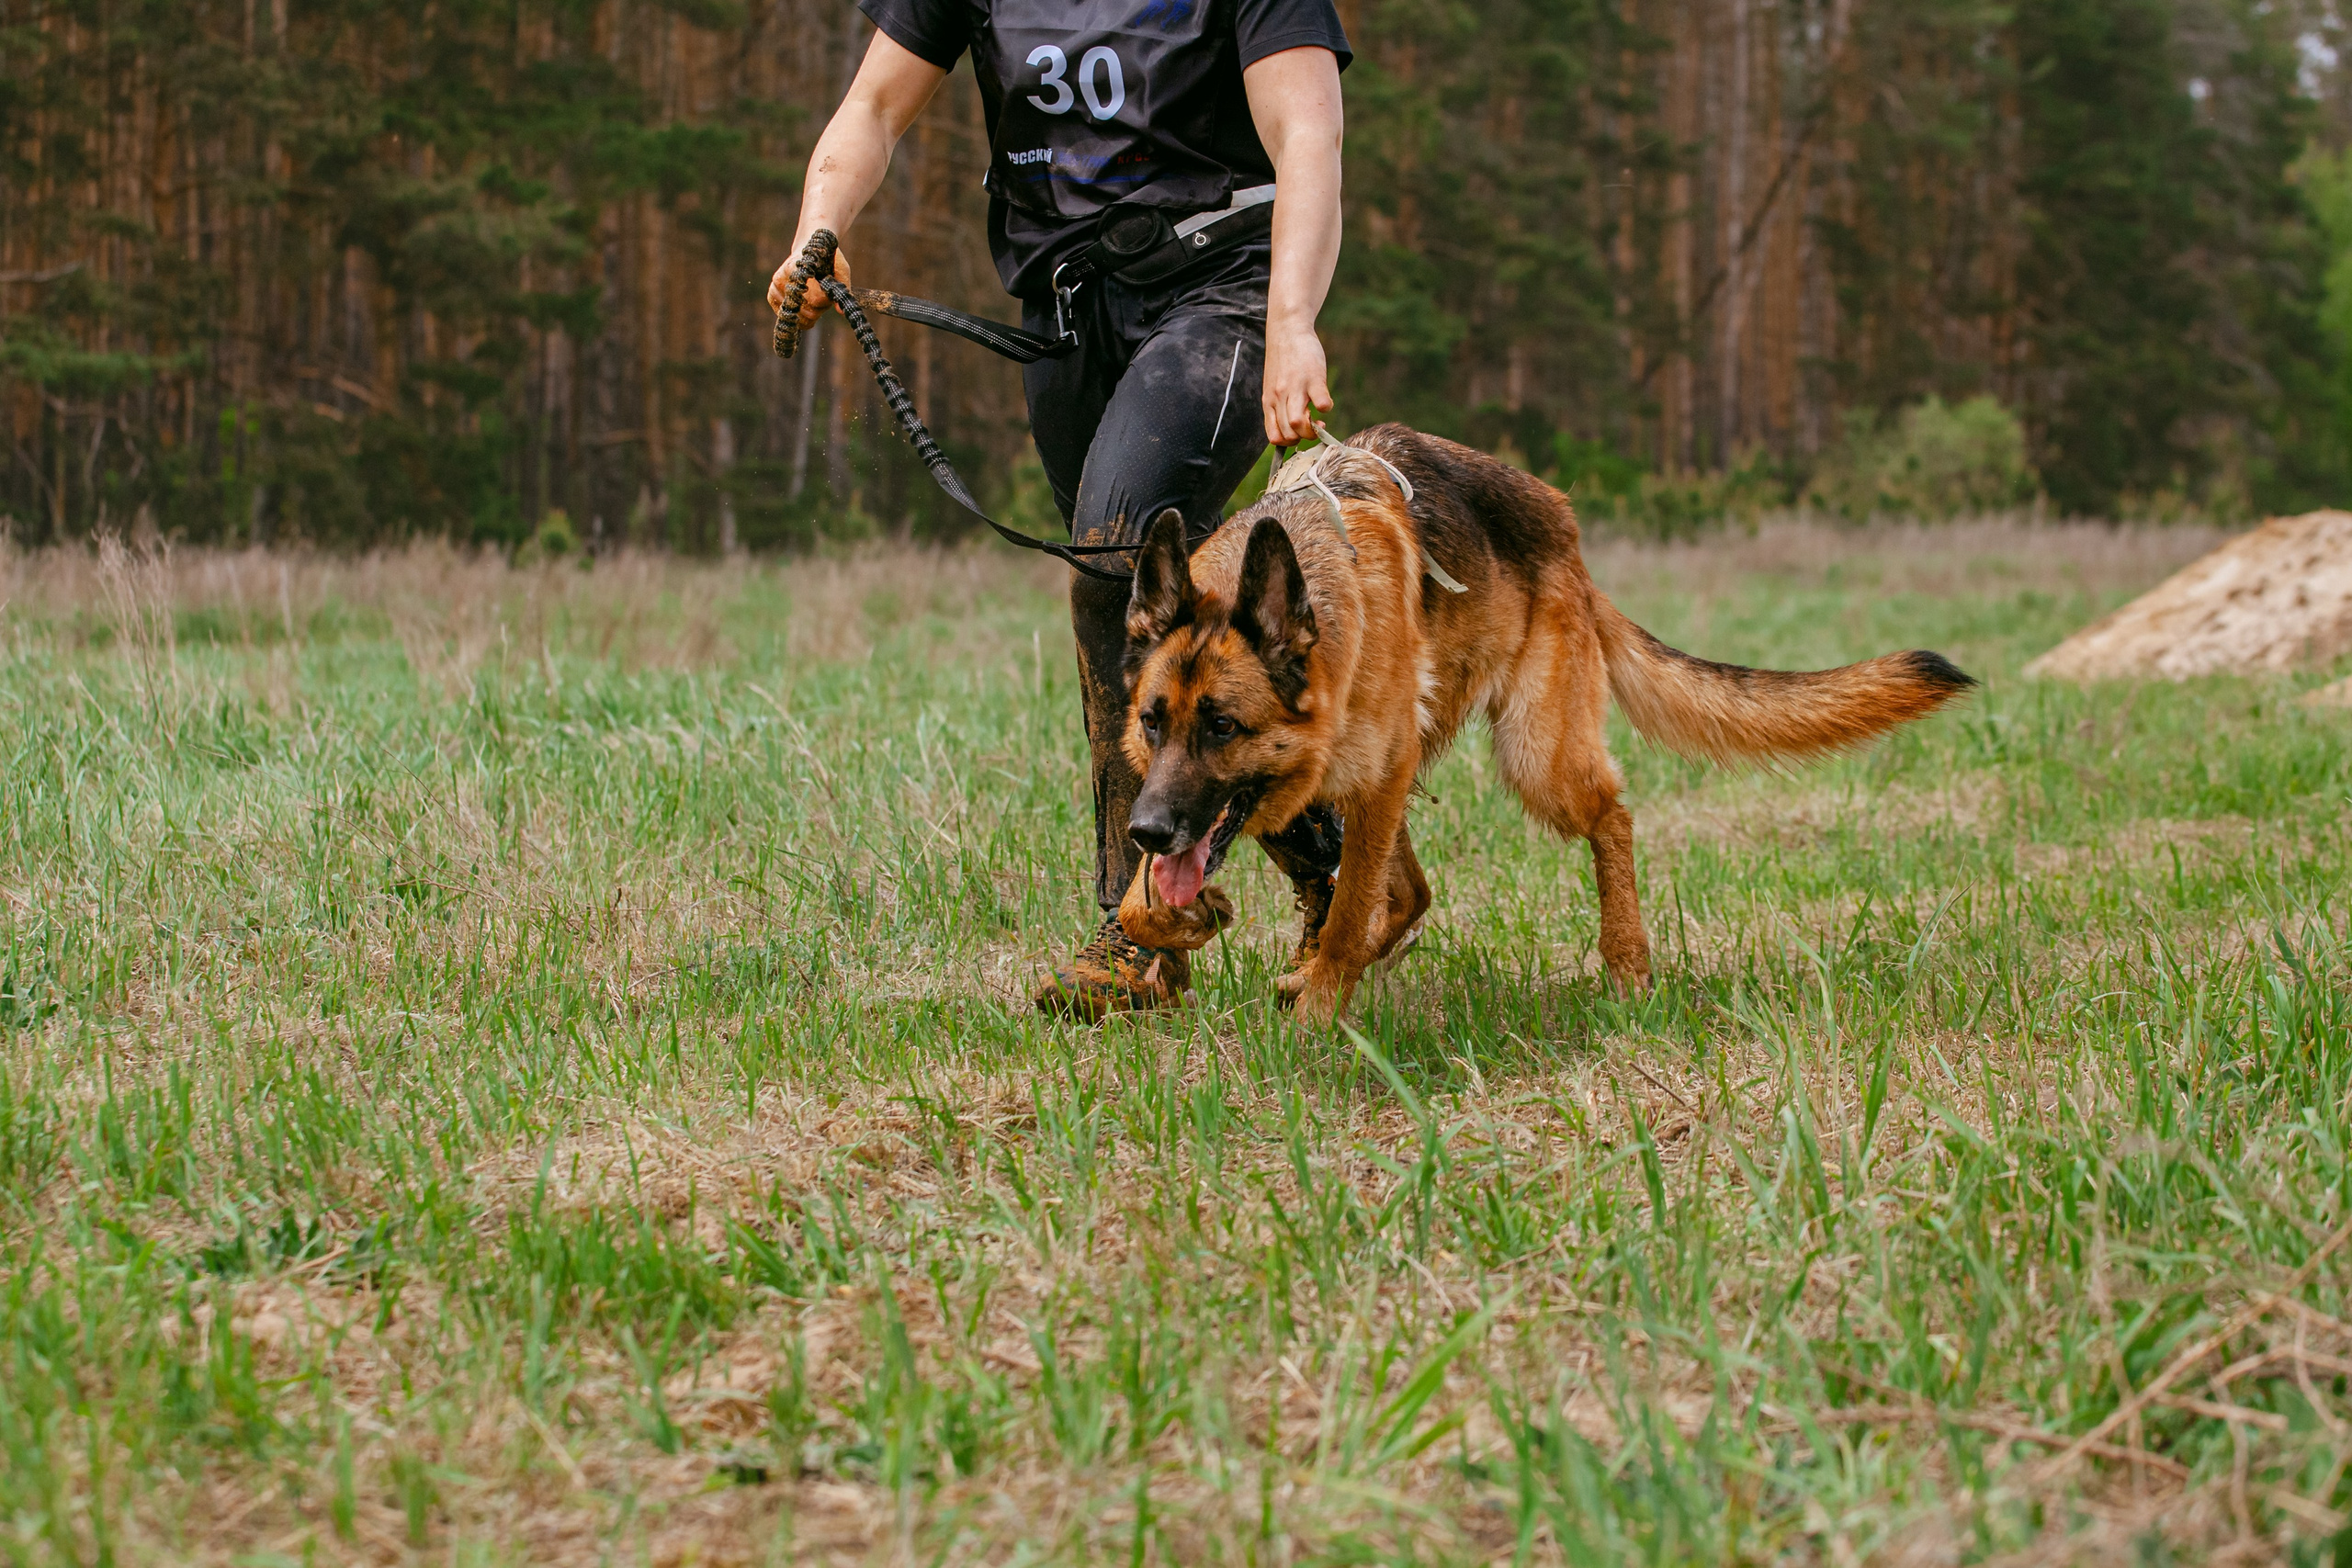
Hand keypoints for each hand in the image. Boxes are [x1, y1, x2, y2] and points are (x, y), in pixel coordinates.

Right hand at [767, 244, 853, 331]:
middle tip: (822, 296)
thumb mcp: (840, 268)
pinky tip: (802, 303)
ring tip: (813, 297)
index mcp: (800, 269)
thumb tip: (840, 311)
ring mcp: (776, 286)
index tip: (828, 295)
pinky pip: (786, 315)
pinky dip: (797, 314)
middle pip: (807, 312)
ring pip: (797, 317)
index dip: (826, 301)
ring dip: (809, 313)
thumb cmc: (827, 260)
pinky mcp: (772, 293)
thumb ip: (842, 287)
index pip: (816, 299)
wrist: (808, 247)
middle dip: (819, 309)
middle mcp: (784, 278)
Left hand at [1262, 318, 1332, 445]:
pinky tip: (1326, 401)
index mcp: (1269, 402)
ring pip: (1297, 424)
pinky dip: (1327, 408)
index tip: (1300, 433)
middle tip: (1315, 426)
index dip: (1290, 442)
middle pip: (1289, 434)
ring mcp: (1295, 388)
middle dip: (1305, 438)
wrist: (1287, 330)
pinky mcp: (1313, 377)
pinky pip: (1321, 403)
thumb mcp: (1273, 386)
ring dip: (1313, 429)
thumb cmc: (1283, 361)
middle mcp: (1279, 398)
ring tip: (1320, 420)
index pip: (1275, 437)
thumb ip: (1279, 406)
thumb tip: (1292, 429)